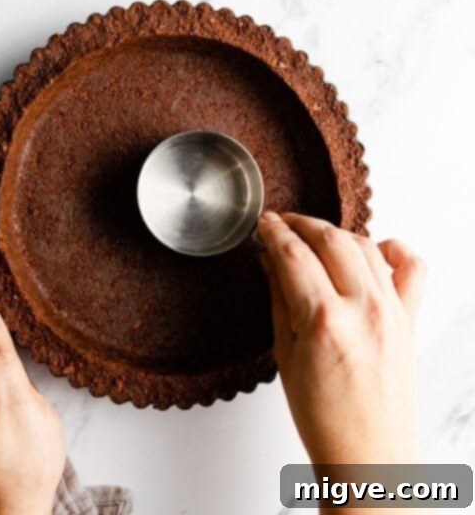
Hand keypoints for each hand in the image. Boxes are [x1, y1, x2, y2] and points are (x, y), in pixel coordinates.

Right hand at [257, 212, 425, 465]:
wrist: (369, 452)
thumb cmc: (323, 416)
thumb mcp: (285, 354)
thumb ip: (279, 299)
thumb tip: (270, 262)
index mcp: (324, 321)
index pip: (293, 255)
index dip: (274, 232)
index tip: (263, 223)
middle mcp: (364, 310)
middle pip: (332, 240)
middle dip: (302, 224)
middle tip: (282, 223)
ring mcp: (393, 312)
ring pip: (366, 246)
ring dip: (337, 233)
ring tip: (315, 236)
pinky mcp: (411, 319)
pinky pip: (412, 268)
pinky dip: (393, 249)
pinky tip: (373, 251)